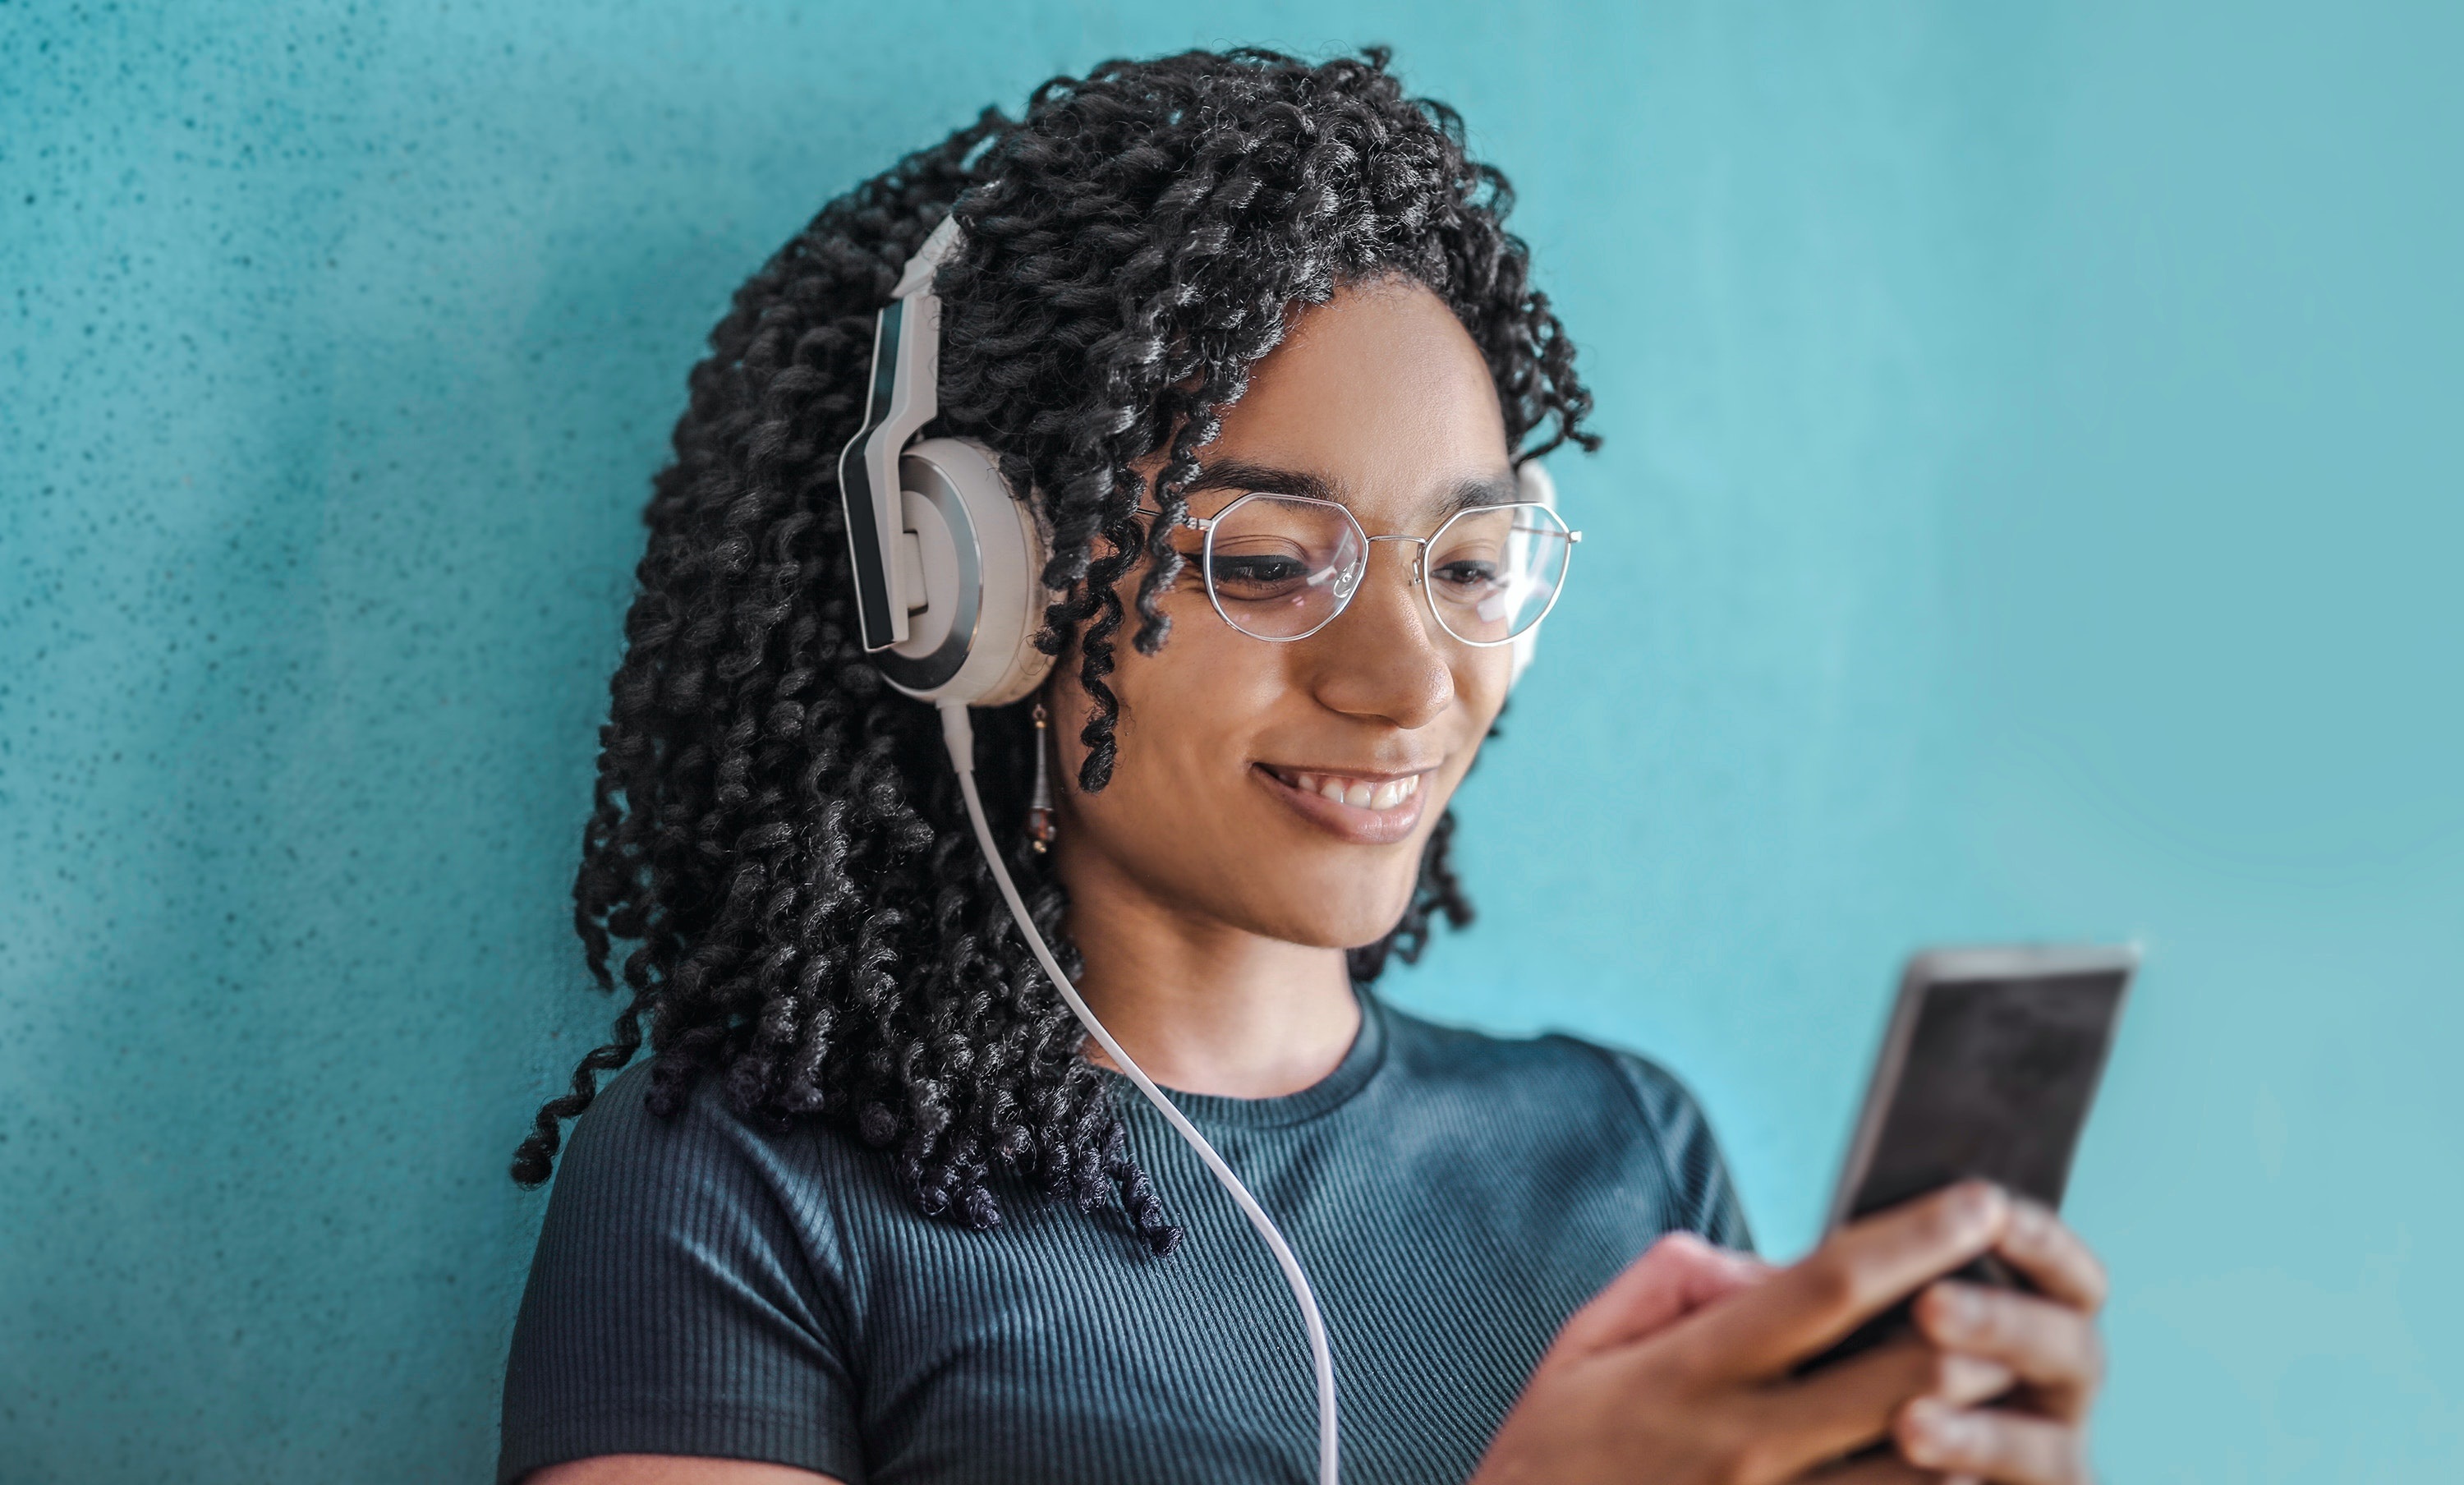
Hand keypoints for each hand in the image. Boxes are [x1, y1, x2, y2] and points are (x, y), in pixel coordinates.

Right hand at [1469, 1182, 2024, 1484]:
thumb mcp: (1579, 1352)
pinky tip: (1962, 1469)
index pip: (1828, 1285)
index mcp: (1692, 1370)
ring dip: (1980, 1426)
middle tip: (2018, 1297)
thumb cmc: (1550, 1464)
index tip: (1978, 1201)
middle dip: (1980, 1329)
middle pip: (1904, 1378)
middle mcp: (1745, 1446)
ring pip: (1921, 1472)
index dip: (1916, 1238)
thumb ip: (1666, 1286)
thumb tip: (1753, 1262)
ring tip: (2010, 1388)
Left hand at [1892, 1197, 2107, 1483]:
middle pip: (2068, 1349)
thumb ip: (1893, 1283)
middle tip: (1931, 1305)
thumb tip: (1872, 1223)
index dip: (2038, 1241)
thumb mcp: (1883, 1320)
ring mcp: (2054, 1459)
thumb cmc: (1867, 1374)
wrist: (1846, 1466)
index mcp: (2040, 1321)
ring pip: (2044, 1451)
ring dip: (1975, 1434)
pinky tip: (1920, 1476)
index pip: (2068, 1273)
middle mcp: (2061, 1390)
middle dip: (1999, 1323)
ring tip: (1907, 1425)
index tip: (1990, 1206)